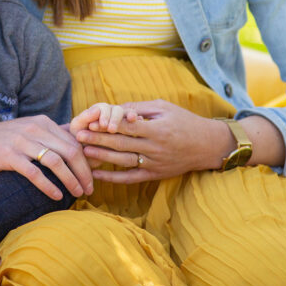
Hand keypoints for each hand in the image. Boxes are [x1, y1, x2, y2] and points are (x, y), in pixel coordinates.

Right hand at [0, 115, 93, 199]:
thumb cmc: (2, 139)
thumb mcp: (28, 130)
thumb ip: (50, 135)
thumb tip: (76, 142)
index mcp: (43, 122)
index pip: (74, 141)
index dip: (86, 161)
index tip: (92, 177)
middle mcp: (35, 129)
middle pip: (70, 151)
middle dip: (84, 172)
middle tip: (90, 189)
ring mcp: (22, 142)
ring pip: (56, 162)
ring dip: (71, 180)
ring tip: (78, 194)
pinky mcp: (9, 156)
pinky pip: (34, 173)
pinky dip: (49, 186)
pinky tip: (56, 196)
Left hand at [75, 99, 228, 181]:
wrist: (207, 146)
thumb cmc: (185, 121)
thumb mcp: (164, 107)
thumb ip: (140, 108)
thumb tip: (116, 108)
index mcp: (156, 129)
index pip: (126, 127)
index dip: (106, 124)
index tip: (89, 121)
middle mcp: (154, 148)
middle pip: (121, 144)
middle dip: (98, 139)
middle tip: (79, 135)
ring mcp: (154, 163)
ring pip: (122, 161)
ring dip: (102, 156)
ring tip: (83, 151)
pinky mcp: (154, 175)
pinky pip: (130, 178)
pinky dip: (112, 177)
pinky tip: (97, 174)